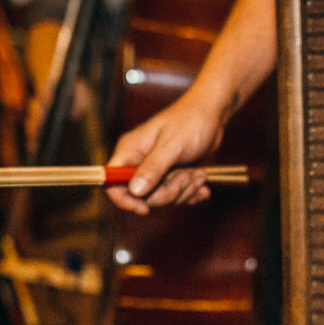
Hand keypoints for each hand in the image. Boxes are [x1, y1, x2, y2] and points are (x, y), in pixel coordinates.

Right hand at [104, 91, 230, 214]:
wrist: (212, 115)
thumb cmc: (190, 122)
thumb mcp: (172, 145)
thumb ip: (153, 168)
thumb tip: (134, 191)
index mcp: (130, 151)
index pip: (111, 183)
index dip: (123, 200)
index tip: (144, 208)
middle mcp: (139, 163)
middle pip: (142, 197)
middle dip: (168, 193)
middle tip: (185, 177)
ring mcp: (157, 172)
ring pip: (163, 199)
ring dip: (184, 191)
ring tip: (198, 173)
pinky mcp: (172, 178)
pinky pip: (177, 197)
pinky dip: (192, 192)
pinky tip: (202, 181)